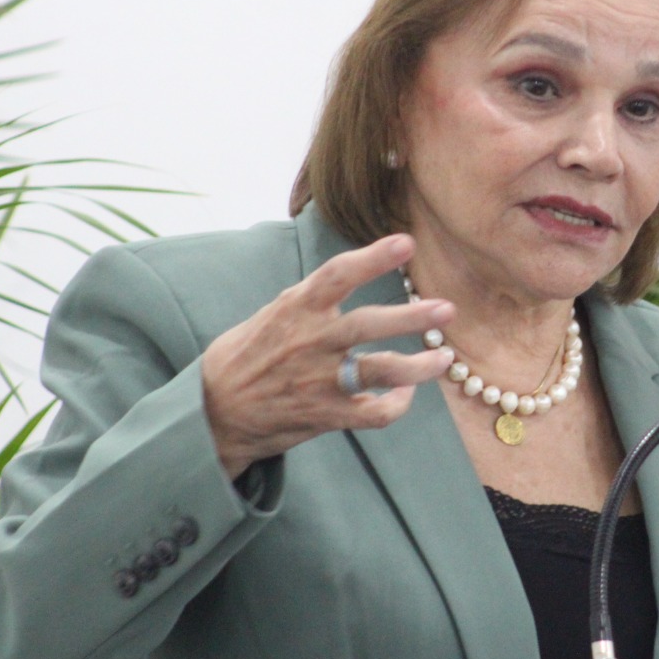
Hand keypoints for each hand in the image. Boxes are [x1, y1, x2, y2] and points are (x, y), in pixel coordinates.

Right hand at [201, 234, 454, 477]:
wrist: (213, 414)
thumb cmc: (243, 358)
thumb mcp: (270, 316)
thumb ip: (309, 302)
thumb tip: (344, 281)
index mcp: (295, 309)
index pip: (337, 274)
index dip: (374, 257)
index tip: (406, 243)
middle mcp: (310, 342)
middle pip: (370, 325)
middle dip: (412, 317)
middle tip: (446, 308)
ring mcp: (320, 380)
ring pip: (382, 372)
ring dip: (420, 366)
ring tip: (445, 358)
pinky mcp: (327, 415)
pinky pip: (375, 413)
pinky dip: (397, 404)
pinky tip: (405, 395)